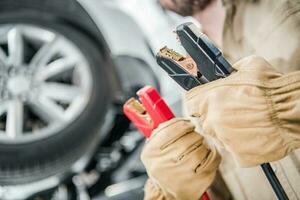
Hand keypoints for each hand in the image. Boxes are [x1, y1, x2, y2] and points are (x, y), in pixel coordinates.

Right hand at [141, 118, 219, 199]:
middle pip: (188, 138)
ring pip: (202, 148)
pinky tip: (208, 153)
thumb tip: (179, 120)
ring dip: (204, 143)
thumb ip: (162, 132)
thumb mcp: (153, 151)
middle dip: (194, 134)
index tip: (188, 124)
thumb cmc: (162, 167)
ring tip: (200, 146)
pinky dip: (214, 153)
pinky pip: (213, 159)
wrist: (166, 194)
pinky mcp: (198, 181)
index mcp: (152, 153)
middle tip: (194, 136)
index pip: (171, 130)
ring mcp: (182, 174)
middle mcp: (165, 164)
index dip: (183, 123)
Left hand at [185, 55, 299, 166]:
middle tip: (234, 114)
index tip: (206, 105)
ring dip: (229, 133)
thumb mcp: (250, 66)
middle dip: (216, 119)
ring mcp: (224, 139)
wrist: (292, 111)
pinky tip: (255, 136)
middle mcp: (212, 120)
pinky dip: (243, 147)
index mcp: (209, 98)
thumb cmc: (272, 88)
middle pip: (205, 123)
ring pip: (220, 138)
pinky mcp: (238, 155)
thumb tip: (231, 69)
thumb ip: (233, 69)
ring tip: (248, 125)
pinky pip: (235, 152)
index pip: (190, 104)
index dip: (199, 104)